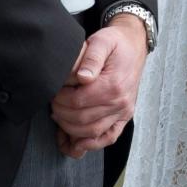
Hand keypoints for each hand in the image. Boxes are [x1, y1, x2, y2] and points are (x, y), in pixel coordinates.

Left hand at [51, 15, 147, 157]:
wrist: (134, 45)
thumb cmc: (115, 43)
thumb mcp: (102, 41)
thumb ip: (91, 57)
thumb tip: (82, 77)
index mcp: (113, 84)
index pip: (79, 101)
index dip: (61, 100)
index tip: (53, 92)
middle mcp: (120, 102)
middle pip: (83, 119)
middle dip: (62, 114)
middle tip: (52, 103)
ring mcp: (124, 111)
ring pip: (93, 132)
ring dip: (71, 129)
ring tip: (59, 117)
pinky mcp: (124, 117)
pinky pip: (108, 138)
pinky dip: (91, 144)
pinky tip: (76, 143)